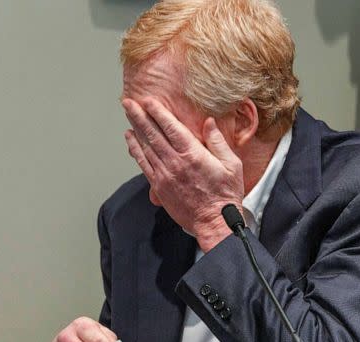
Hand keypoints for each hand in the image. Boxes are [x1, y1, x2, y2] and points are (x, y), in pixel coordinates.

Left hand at [123, 97, 243, 251]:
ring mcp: (164, 175)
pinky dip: (135, 150)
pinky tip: (130, 140)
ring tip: (127, 115)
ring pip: (145, 147)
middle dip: (139, 116)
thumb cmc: (226, 194)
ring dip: (135, 129)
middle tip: (128, 102)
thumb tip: (209, 122)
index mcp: (193, 154)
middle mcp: (175, 163)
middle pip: (152, 134)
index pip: (170, 127)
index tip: (148, 101)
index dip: (158, 112)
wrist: (215, 222)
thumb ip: (218, 142)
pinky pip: (143, 164)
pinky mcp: (159, 186)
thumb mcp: (231, 164)